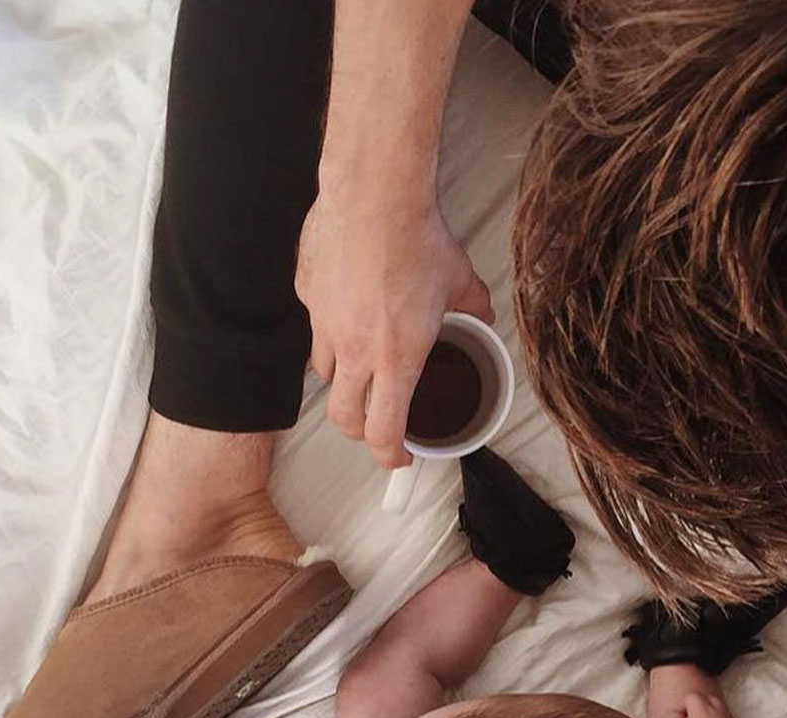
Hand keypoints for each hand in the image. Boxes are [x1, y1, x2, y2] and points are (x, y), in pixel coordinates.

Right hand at [296, 190, 491, 468]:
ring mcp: (323, 324)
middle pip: (343, 418)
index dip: (389, 455)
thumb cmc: (416, 236)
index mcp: (396, 357)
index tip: (399, 456)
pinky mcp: (305, 294)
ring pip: (325, 374)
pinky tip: (346, 306)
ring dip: (343, 381)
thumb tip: (481, 321)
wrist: (373, 192)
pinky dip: (329, 327)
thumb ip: (473, 310)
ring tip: (360, 366)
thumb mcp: (460, 281)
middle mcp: (355, 351)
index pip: (382, 431)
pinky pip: (313, 325)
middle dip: (359, 431)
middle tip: (375, 425)